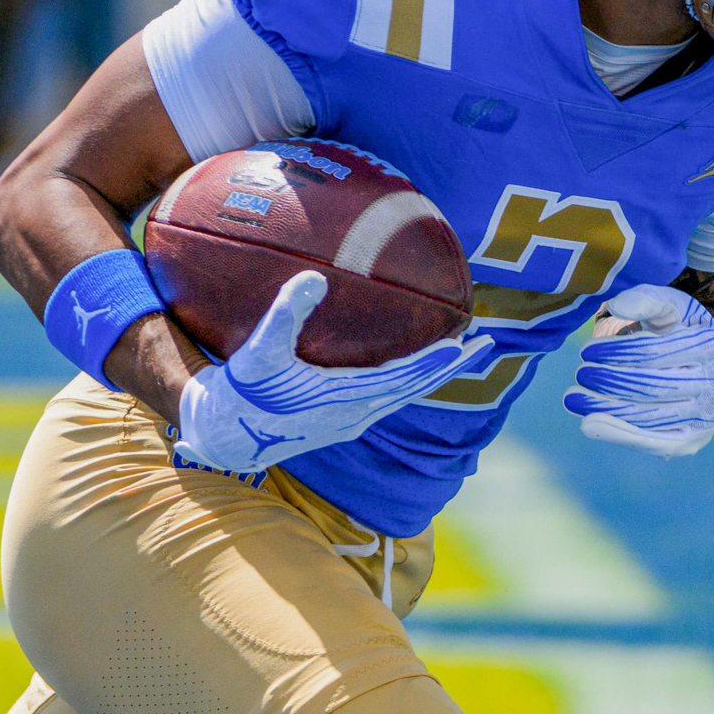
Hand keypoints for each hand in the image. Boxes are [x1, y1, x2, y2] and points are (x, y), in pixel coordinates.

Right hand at [175, 270, 492, 473]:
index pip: (404, 380)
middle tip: (488, 343)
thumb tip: (314, 278)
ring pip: (405, 394)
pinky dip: (409, 378)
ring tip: (460, 350)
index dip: (436, 362)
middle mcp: (357, 415)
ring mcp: (352, 420)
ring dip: (433, 372)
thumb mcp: (258, 352)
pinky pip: (388, 396)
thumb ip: (285, 315)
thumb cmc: (242, 392)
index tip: (466, 343)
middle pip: (417, 388)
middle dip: (452, 366)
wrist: (225, 435)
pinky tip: (410, 361)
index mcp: (345, 400)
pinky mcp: (343, 420)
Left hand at [564, 284, 713, 458]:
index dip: (617, 352)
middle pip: (652, 387)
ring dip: (605, 408)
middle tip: (579, 373)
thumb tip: (616, 307)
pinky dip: (619, 434)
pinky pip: (651, 442)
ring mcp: (704, 417)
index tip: (586, 350)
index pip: (655, 352)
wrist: (711, 366)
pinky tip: (589, 425)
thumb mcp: (670, 306)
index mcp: (709, 346)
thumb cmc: (682, 330)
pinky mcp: (689, 441)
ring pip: (648, 417)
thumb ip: (646, 300)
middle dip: (609, 381)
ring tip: (572, 398)